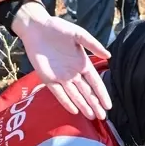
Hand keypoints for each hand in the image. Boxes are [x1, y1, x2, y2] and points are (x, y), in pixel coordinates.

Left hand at [12, 1, 111, 119]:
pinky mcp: (48, 79)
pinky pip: (58, 93)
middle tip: (103, 117)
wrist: (35, 28)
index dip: (102, 94)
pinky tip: (74, 110)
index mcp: (82, 63)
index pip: (95, 82)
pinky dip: (66, 102)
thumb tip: (109, 55)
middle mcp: (73, 73)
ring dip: (83, 106)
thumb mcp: (78, 34)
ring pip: (75, 95)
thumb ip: (92, 44)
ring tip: (92, 117)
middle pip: (87, 92)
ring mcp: (61, 77)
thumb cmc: (58, 28)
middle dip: (95, 105)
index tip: (109, 105)